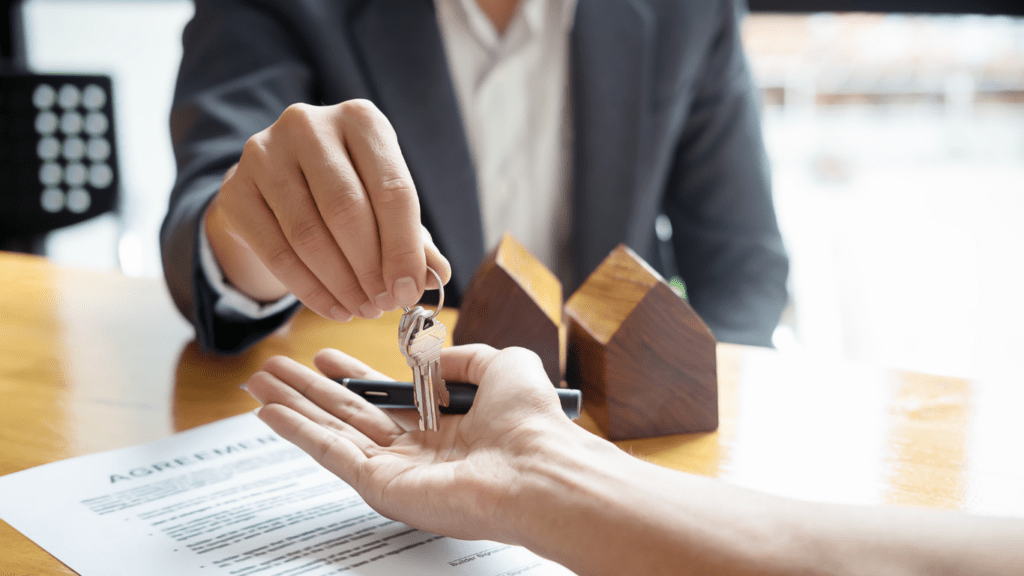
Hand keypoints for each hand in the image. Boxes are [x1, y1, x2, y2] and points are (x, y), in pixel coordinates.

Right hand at [205, 99, 450, 319]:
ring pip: (309, 234)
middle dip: (370, 268)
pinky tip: (333, 308)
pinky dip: (310, 289)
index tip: (409, 291)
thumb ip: (414, 238)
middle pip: (347, 211)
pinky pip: (277, 251)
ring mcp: (265, 153)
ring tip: (362, 309)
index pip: (392, 190)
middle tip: (383, 304)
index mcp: (361, 119)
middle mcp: (310, 125)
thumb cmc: (347, 190)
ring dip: (341, 283)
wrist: (277, 183)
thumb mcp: (385, 204)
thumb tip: (438, 275)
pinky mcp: (236, 188)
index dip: (404, 248)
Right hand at [244, 344, 574, 542]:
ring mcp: (397, 471)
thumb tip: (434, 358)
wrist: (538, 466)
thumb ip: (465, 357)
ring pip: (332, 431)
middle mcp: (418, 451)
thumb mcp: (503, 365)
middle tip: (273, 369)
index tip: (324, 355)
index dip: (353, 375)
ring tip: (257, 383)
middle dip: (309, 390)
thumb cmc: (532, 421)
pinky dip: (297, 432)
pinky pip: (331, 454)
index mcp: (446, 425)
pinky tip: (269, 412)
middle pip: (350, 414)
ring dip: (292, 407)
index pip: (387, 398)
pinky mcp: (381, 488)